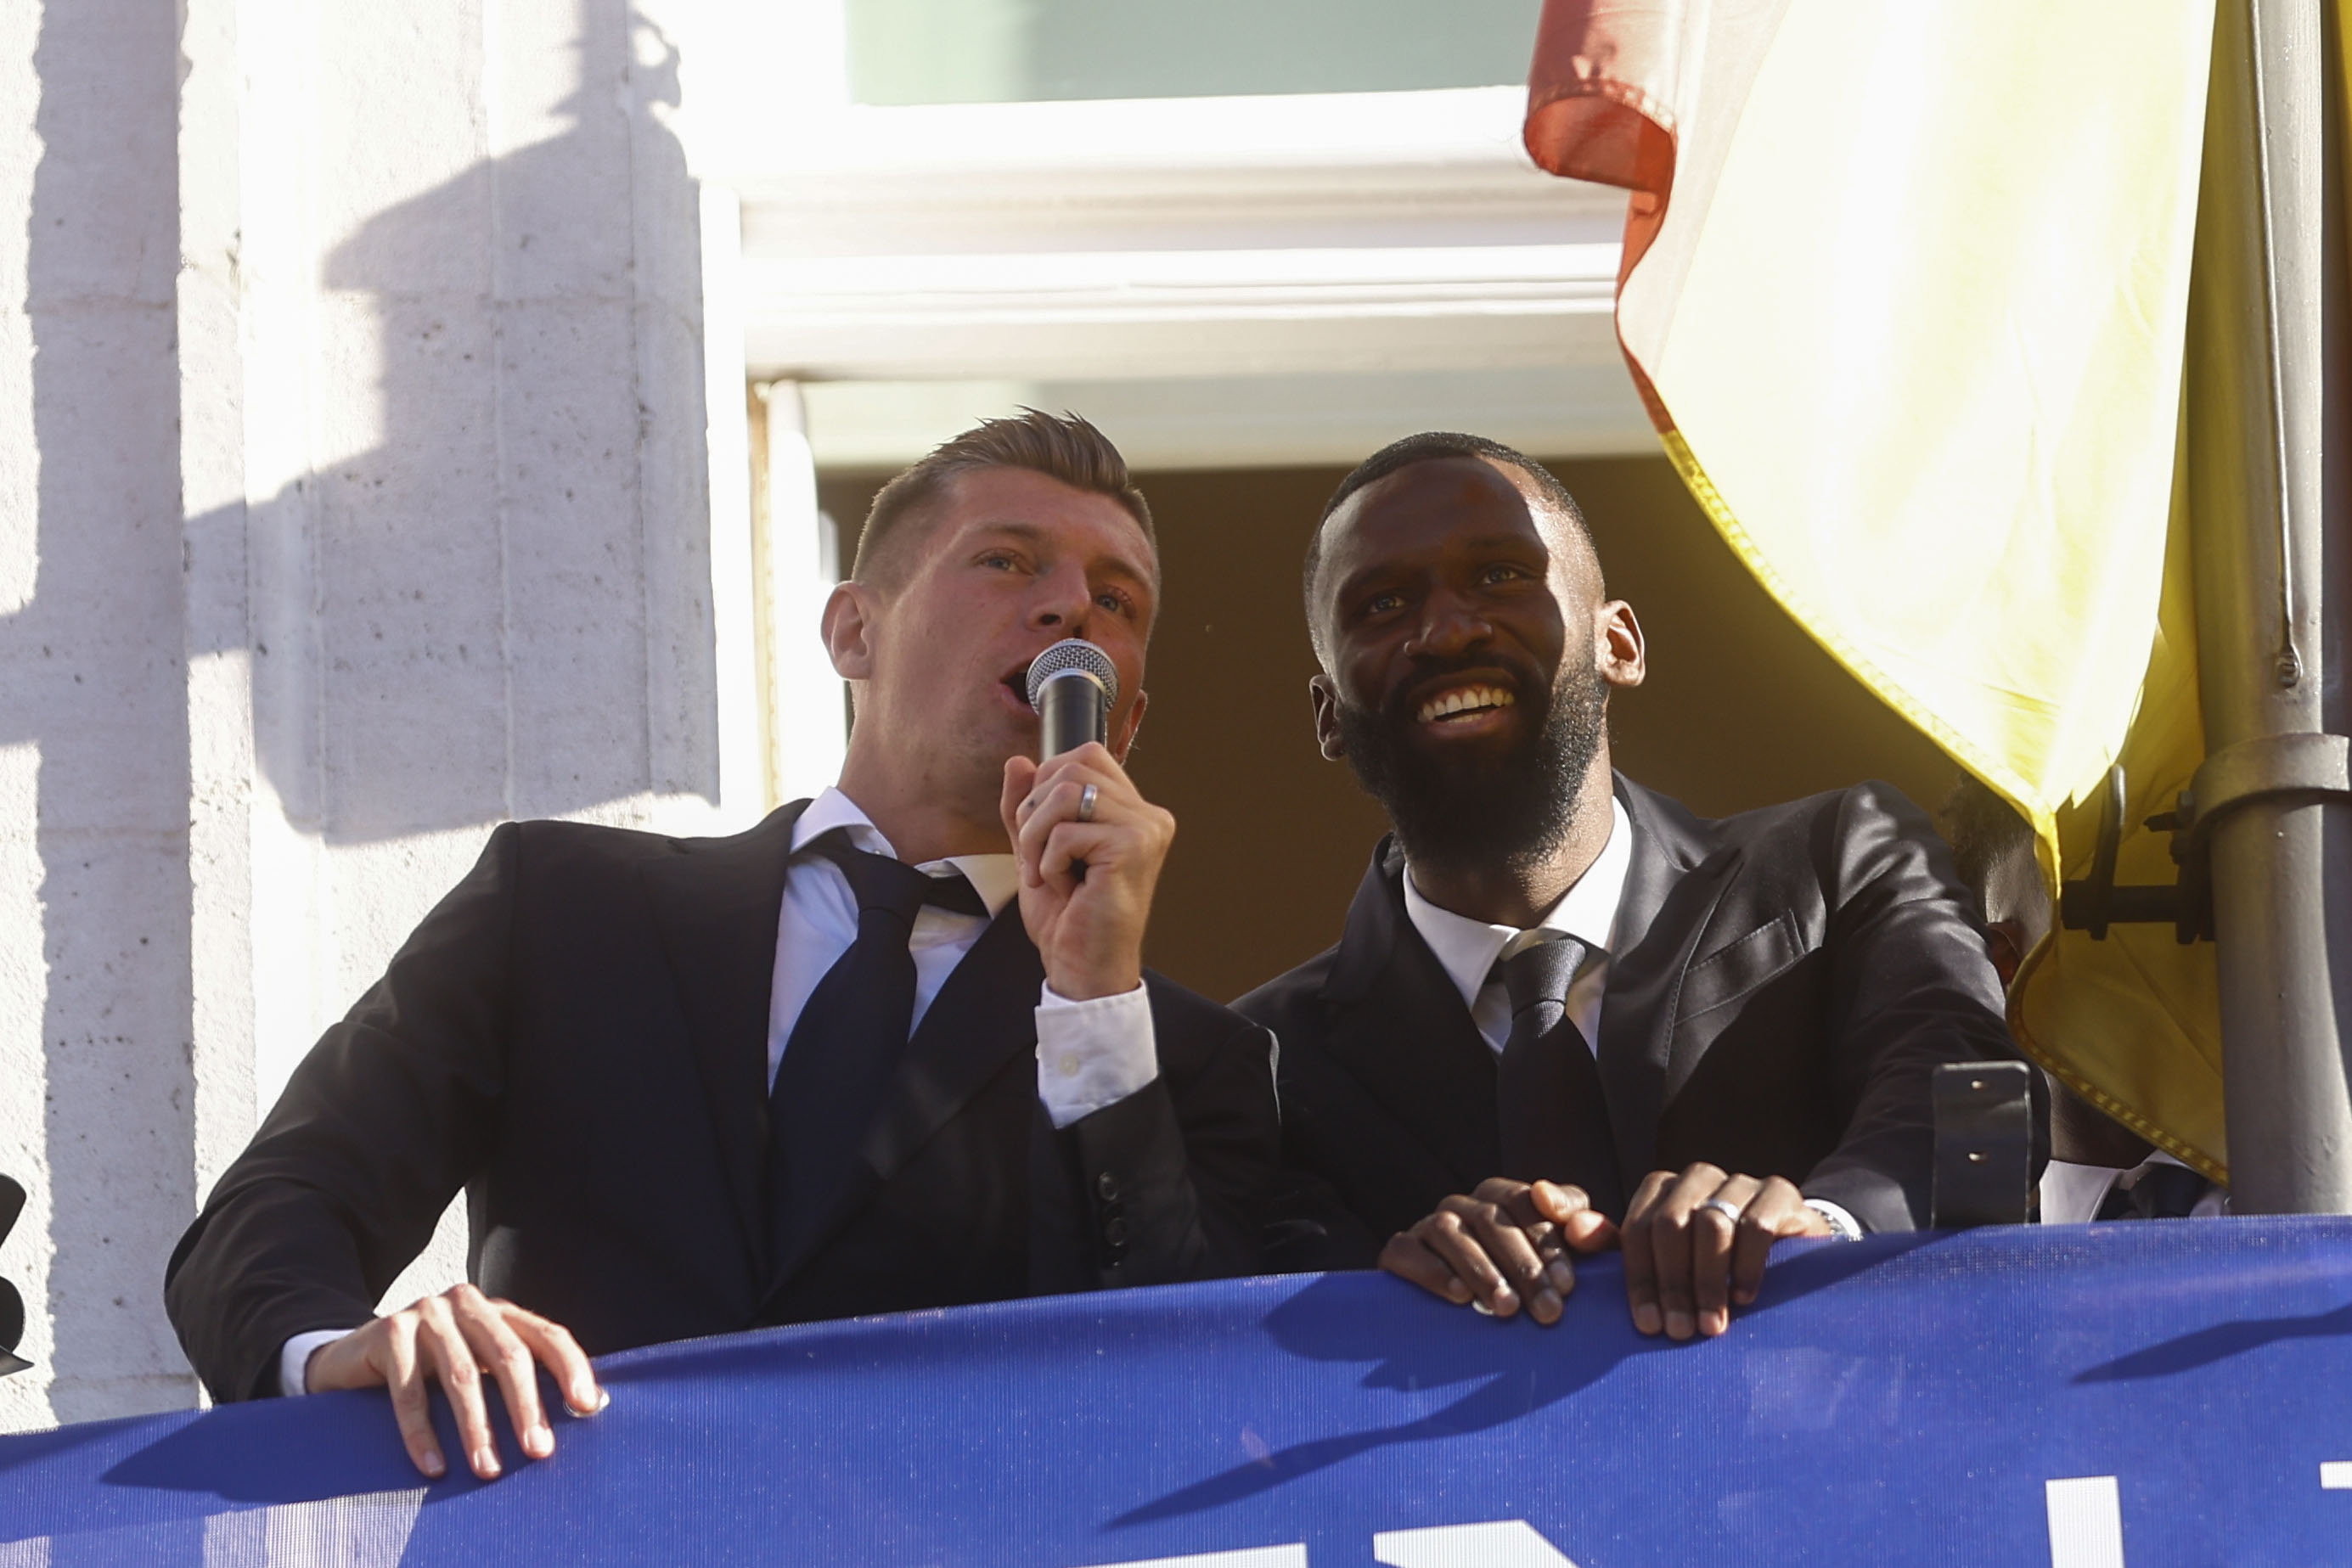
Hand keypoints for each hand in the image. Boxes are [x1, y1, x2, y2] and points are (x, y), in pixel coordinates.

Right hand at [303, 1283, 604, 1479]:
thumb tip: (589, 1408)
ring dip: (477, 1429)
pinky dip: (422, 1433)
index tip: (588, 1407)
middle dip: (527, 1406)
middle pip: (508, 1356)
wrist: (352, 1357)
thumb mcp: (476, 1365)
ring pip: (462, 1376)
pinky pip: (410, 1391)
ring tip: (488, 1470)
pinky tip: (434, 1466)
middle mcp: (467, 1304)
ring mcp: (427, 1313)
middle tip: (539, 1450)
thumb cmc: (428, 1369)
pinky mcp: (389, 1333)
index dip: (571, 1368)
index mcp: (498, 1310)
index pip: (546, 1335)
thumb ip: (518, 1379)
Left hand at [1001, 744, 1174, 999]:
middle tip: (1037, 857)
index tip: (1041, 832)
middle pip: (1071, 769)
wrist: (1082, 967)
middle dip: (1034, 813)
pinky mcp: (1133, 848)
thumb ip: (1027, 806)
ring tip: (1047, 873)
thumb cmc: (1068, 917)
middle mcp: (1148, 815)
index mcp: (1132, 811)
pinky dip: (1048, 863)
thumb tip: (1018, 762)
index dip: (1046, 785)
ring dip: (1037, 837)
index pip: (1085, 756)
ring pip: (1065, 794)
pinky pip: (1066, 832)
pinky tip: (1065, 888)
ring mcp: (1145, 830)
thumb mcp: (1036, 849)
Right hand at [1379, 1179, 1616, 1325]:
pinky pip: (1406, 1251)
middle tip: (1548, 1311)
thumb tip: (1580, 1225)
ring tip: (1506, 1308)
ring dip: (1481, 1269)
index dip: (1548, 1240)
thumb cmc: (1537, 1287)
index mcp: (1503, 1197)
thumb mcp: (1573, 1262)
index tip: (1568, 1285)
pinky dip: (1432, 1271)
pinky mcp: (1399, 1251)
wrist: (1473, 1327)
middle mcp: (1464, 1205)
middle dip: (1523, 1266)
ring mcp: (1428, 1226)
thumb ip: (1594, 1238)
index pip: (1525, 1201)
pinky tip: (1459, 1296)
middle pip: (1491, 1218)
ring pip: (1450, 1231)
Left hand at [1619, 1163, 1829, 1340]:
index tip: (1648, 1323)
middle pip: (1671, 1223)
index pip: (1639, 1229)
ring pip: (1711, 1224)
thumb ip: (1638, 1259)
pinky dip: (1746, 1266)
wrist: (1790, 1250)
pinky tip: (1743, 1298)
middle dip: (1673, 1282)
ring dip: (1707, 1281)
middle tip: (1680, 1330)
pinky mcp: (1778, 1193)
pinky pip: (1756, 1226)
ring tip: (1710, 1325)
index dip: (1641, 1277)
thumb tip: (1593, 1250)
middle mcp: (1697, 1178)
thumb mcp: (1676, 1263)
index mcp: (1661, 1190)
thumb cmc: (1719, 1264)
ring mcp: (1739, 1182)